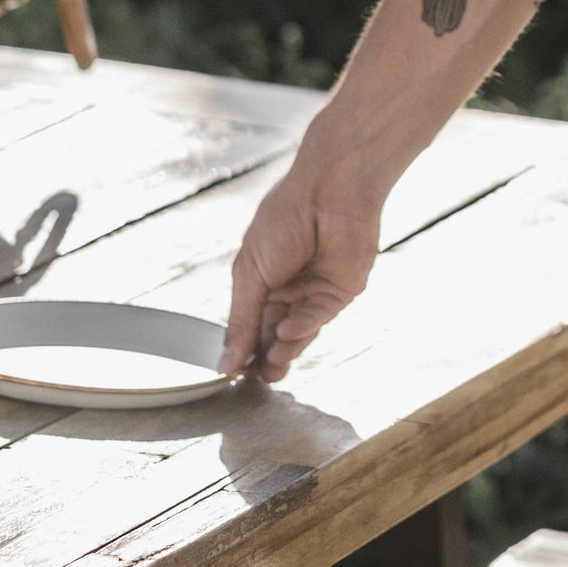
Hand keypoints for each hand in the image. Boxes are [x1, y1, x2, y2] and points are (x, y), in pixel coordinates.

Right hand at [221, 159, 382, 382]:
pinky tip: (287, 330)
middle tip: (256, 377)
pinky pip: (320, 315)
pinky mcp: (343, 289)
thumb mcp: (250, 272)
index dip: (242, 348)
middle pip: (274, 334)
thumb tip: (225, 363)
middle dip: (265, 357)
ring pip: (299, 331)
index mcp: (263, 279)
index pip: (250, 324)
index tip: (231, 372)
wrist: (328, 189)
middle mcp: (290, 287)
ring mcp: (317, 289)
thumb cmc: (284, 219)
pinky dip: (304, 326)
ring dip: (285, 348)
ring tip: (271, 364)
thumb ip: (241, 319)